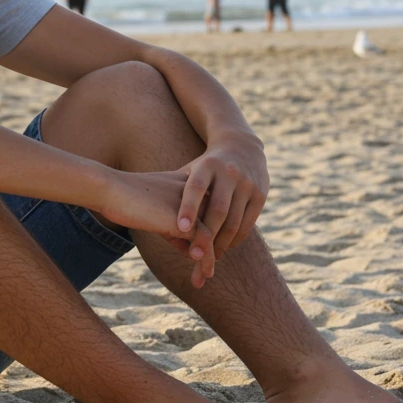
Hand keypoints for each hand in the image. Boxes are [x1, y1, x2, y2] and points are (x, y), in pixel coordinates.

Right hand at [96, 169, 218, 287]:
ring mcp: (194, 204)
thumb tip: (192, 252)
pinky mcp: (186, 217)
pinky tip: (202, 269)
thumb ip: (175, 228)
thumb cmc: (127, 199)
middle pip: (214, 226)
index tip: (200, 258)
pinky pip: (205, 241)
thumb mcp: (157, 213)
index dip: (206, 237)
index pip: (207, 214)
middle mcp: (198, 191)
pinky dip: (205, 258)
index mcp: (191, 184)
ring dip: (209, 260)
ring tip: (204, 278)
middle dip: (211, 251)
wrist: (110, 189)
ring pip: (212, 235)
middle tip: (206, 274)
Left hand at [177, 132, 267, 260]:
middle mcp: (229, 172)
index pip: (195, 188)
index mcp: (207, 165)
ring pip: (234, 220)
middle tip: (194, 255)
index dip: (188, 208)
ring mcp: (247, 183)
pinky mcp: (261, 194)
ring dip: (221, 243)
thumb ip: (174, 188)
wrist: (242, 146)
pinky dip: (236, 238)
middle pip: (217, 210)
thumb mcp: (190, 169)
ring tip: (208, 256)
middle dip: (207, 236)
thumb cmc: (206, 166)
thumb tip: (142, 207)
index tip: (180, 228)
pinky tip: (224, 246)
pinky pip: (248, 223)